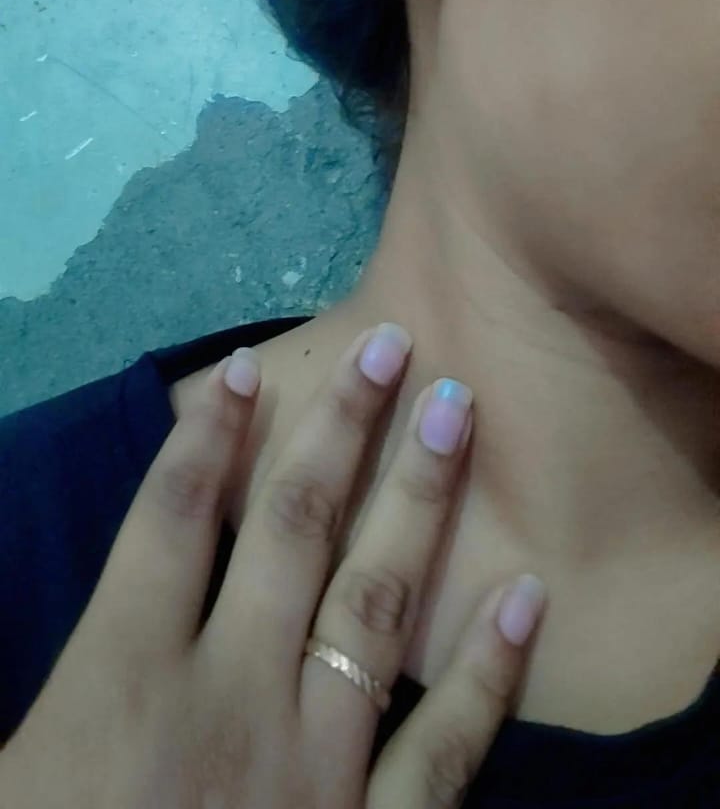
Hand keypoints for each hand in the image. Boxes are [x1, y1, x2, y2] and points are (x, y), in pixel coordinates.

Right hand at [0, 325, 546, 808]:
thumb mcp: (14, 767)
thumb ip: (62, 674)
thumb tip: (111, 590)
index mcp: (122, 680)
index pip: (171, 522)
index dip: (209, 437)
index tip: (249, 366)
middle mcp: (228, 698)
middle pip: (290, 532)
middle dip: (339, 428)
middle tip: (390, 342)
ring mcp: (312, 767)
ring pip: (373, 605)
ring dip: (417, 501)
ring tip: (454, 412)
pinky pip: (442, 753)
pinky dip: (488, 677)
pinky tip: (527, 598)